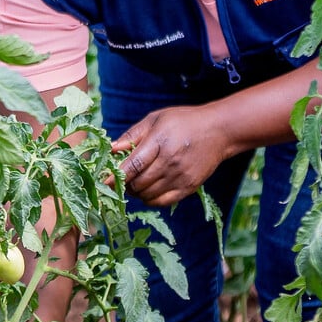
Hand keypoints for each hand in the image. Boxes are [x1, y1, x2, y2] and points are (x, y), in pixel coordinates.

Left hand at [113, 103, 231, 205]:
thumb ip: (132, 135)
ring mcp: (181, 177)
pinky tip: (148, 189)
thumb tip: (110, 150)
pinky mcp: (189, 187)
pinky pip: (162, 202)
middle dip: (124, 183)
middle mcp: (170, 162)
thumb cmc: (183, 121)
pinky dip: (150, 199)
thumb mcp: (155, 119)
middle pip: (138, 183)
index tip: (103, 181)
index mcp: (160, 142)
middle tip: (121, 177)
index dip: (115, 176)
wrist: (218, 131)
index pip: (133, 166)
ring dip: (136, 192)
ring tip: (135, 182)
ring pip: (148, 195)